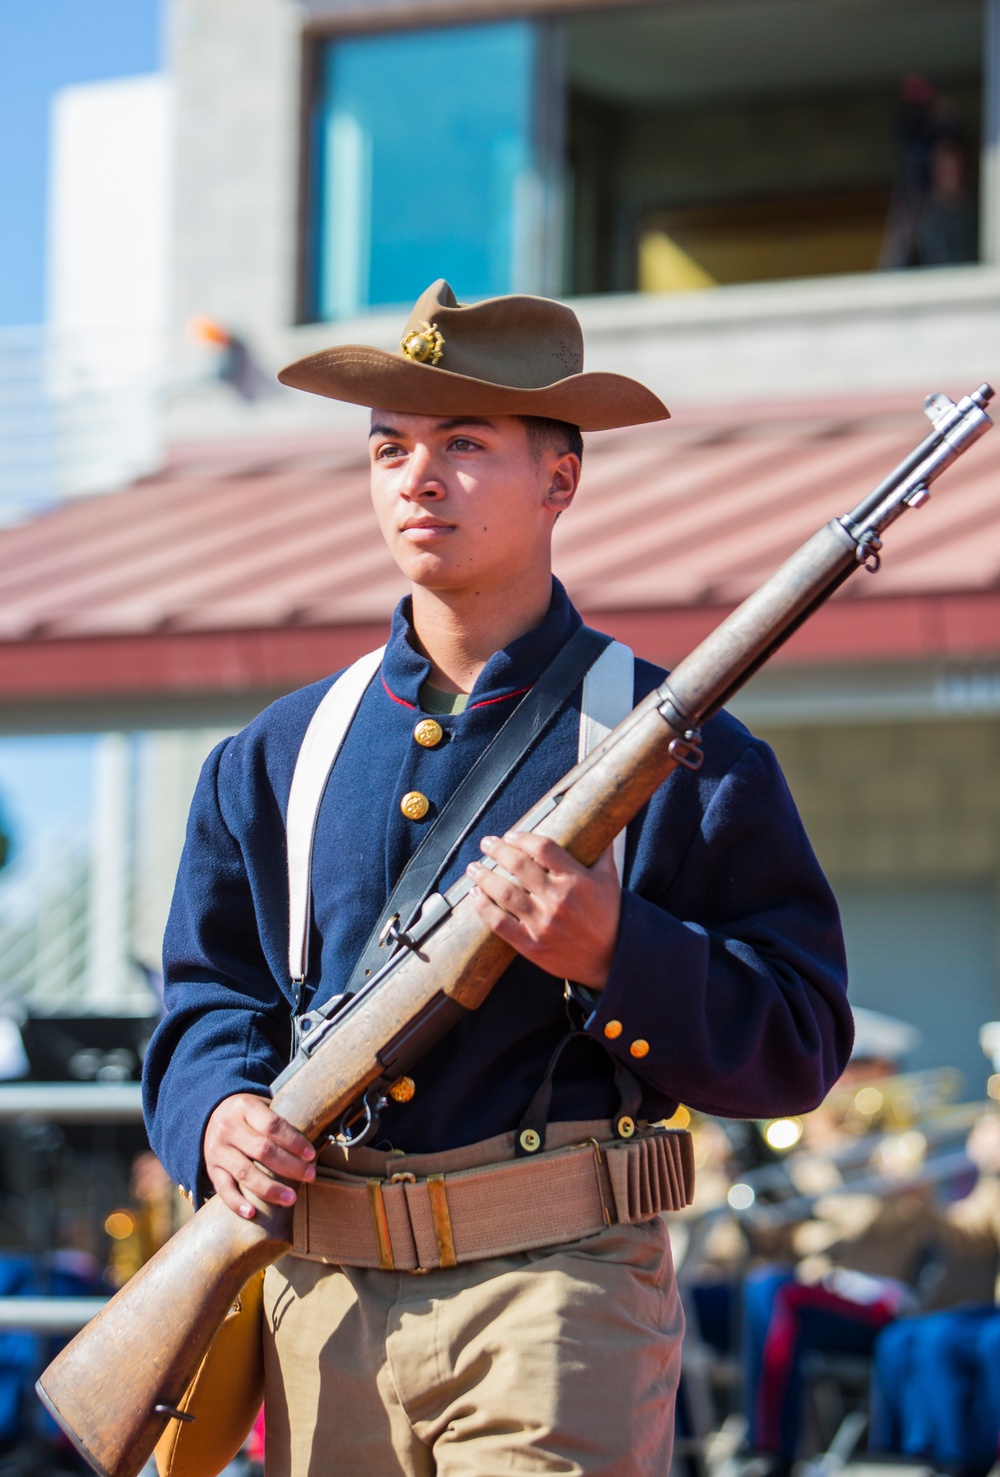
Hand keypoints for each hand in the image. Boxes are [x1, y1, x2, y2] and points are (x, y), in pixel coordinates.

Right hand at [203, 1092, 315, 1218]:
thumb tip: (316, 1140)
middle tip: (310, 1176)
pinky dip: (237, 1202)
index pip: (273, 1125)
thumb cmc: (248, 1115)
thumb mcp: (260, 1107)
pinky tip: (253, 1213)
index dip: (294, 1141)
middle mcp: (229, 1128)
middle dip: (290, 1166)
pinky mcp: (211, 1169)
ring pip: (245, 1172)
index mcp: (245, 1108)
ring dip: (270, 1188)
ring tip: (291, 1199)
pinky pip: (223, 1189)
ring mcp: (218, 1150)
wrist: (209, 1115)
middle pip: (262, 1150)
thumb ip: (279, 1122)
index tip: (311, 1155)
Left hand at [466, 832, 620, 987]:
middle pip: (518, 865)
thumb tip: (601, 822)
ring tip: (473, 868)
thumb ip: (602, 851)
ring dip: (484, 877)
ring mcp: (543, 924)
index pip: (543, 848)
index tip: (510, 836)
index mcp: (577, 880)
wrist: (612, 958)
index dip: (522, 838)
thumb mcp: (609, 879)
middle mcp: (558, 900)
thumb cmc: (609, 915)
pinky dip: (484, 908)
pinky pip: (500, 924)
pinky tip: (476, 896)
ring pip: (504, 893)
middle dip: (497, 850)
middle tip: (486, 843)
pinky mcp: (532, 945)